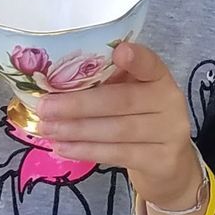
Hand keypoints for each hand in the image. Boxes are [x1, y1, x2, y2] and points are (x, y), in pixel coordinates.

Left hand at [29, 39, 202, 211]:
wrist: (169, 163)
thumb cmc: (140, 119)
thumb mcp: (132, 95)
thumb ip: (107, 84)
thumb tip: (54, 82)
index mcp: (159, 77)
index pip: (150, 64)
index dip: (137, 58)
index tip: (119, 51)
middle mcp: (169, 102)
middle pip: (122, 101)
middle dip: (78, 105)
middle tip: (44, 108)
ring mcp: (169, 133)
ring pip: (117, 130)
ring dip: (76, 130)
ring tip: (47, 129)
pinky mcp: (161, 160)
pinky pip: (118, 154)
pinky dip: (87, 151)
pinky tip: (63, 148)